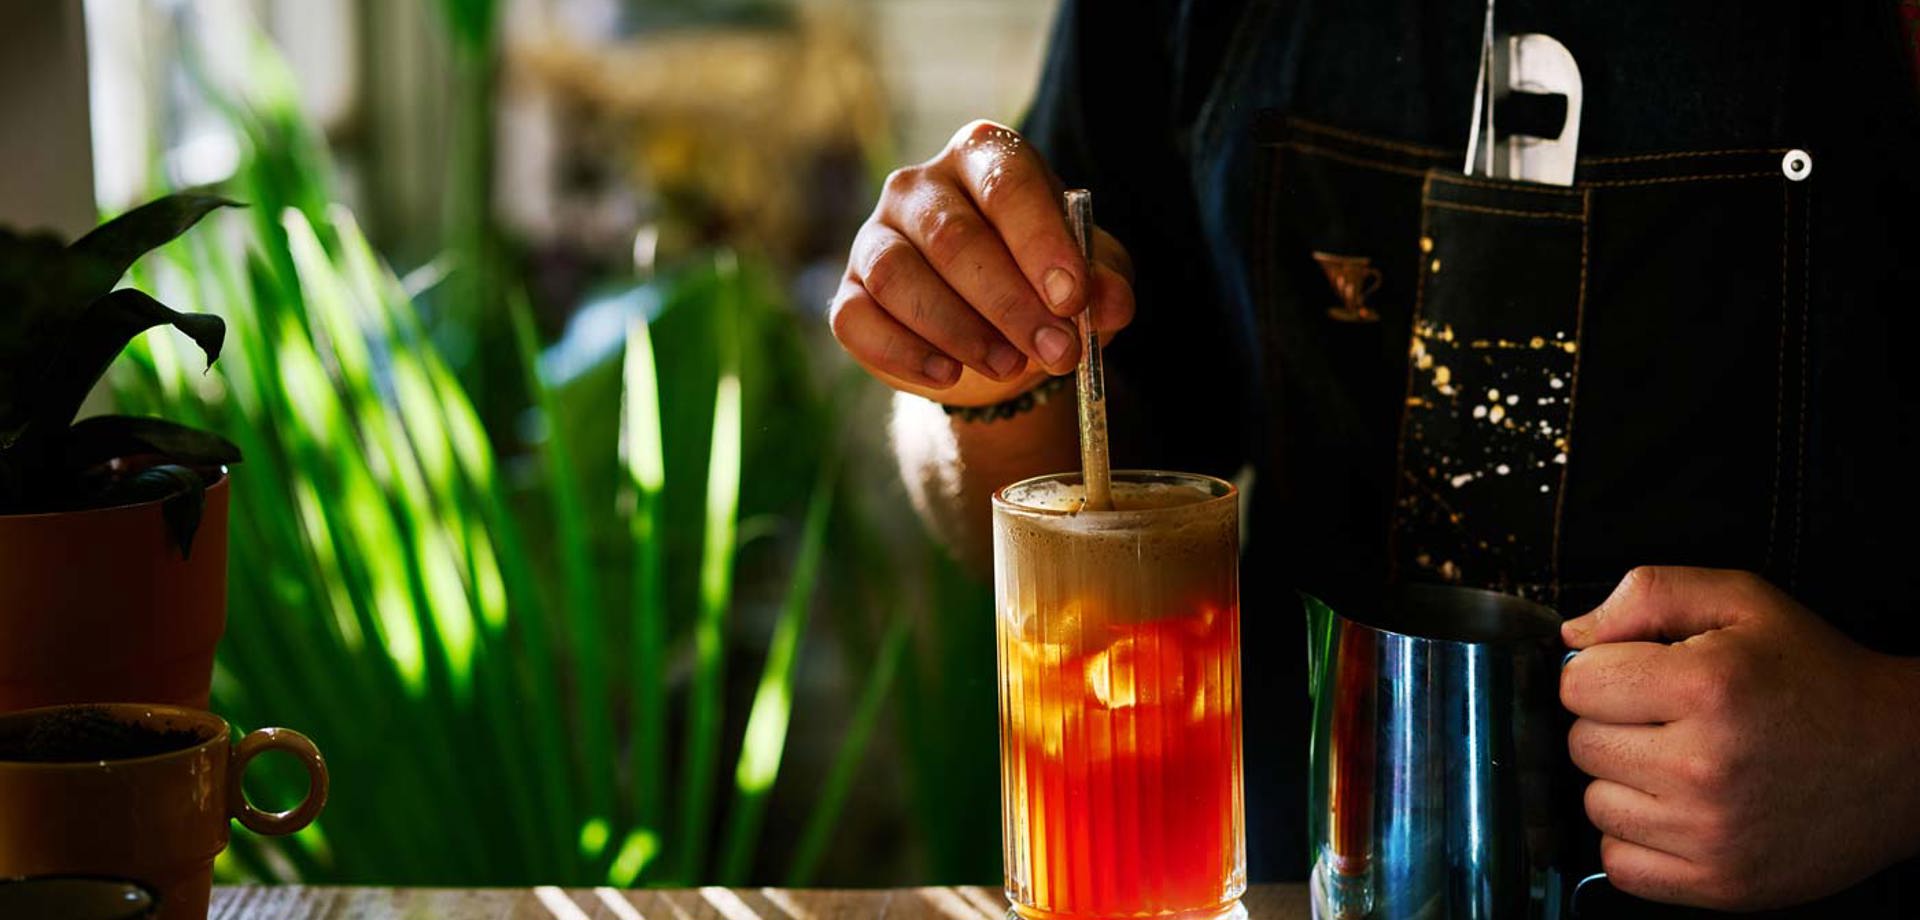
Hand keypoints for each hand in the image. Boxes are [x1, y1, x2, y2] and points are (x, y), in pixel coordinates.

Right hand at [830, 120, 1134, 405]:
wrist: (994, 330)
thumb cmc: (1042, 281)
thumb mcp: (1087, 278)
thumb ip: (1103, 283)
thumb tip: (1110, 303)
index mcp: (983, 157)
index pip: (1005, 185)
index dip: (1040, 242)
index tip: (1072, 299)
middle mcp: (920, 187)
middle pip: (953, 238)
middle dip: (1009, 302)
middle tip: (1055, 351)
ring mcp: (875, 236)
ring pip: (896, 277)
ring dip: (957, 330)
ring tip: (1007, 367)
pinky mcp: (849, 292)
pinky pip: (856, 319)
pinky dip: (903, 352)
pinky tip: (947, 376)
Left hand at [1560, 566, 1919, 909]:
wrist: (1903, 759)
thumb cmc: (1817, 676)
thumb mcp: (1742, 602)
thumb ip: (1648, 596)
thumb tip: (1573, 637)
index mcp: (1706, 686)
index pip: (1577, 685)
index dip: (1602, 674)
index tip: (1640, 676)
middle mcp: (1704, 764)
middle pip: (1581, 745)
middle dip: (1613, 725)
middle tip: (1669, 720)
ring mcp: (1711, 832)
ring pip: (1595, 804)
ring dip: (1625, 783)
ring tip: (1681, 763)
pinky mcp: (1720, 882)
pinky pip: (1620, 863)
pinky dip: (1637, 839)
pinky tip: (1677, 811)